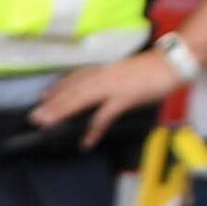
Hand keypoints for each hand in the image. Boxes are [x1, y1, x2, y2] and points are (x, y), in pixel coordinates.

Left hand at [29, 43, 186, 146]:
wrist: (171, 63)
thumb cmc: (150, 69)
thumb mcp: (123, 72)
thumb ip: (109, 81)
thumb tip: (99, 95)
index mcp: (104, 69)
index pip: (75, 77)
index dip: (58, 87)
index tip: (42, 96)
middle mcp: (103, 75)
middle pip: (72, 90)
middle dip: (52, 104)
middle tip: (34, 116)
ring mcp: (113, 86)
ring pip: (81, 99)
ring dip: (63, 112)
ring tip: (47, 124)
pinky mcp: (125, 97)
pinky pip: (105, 115)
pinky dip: (94, 129)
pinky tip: (86, 142)